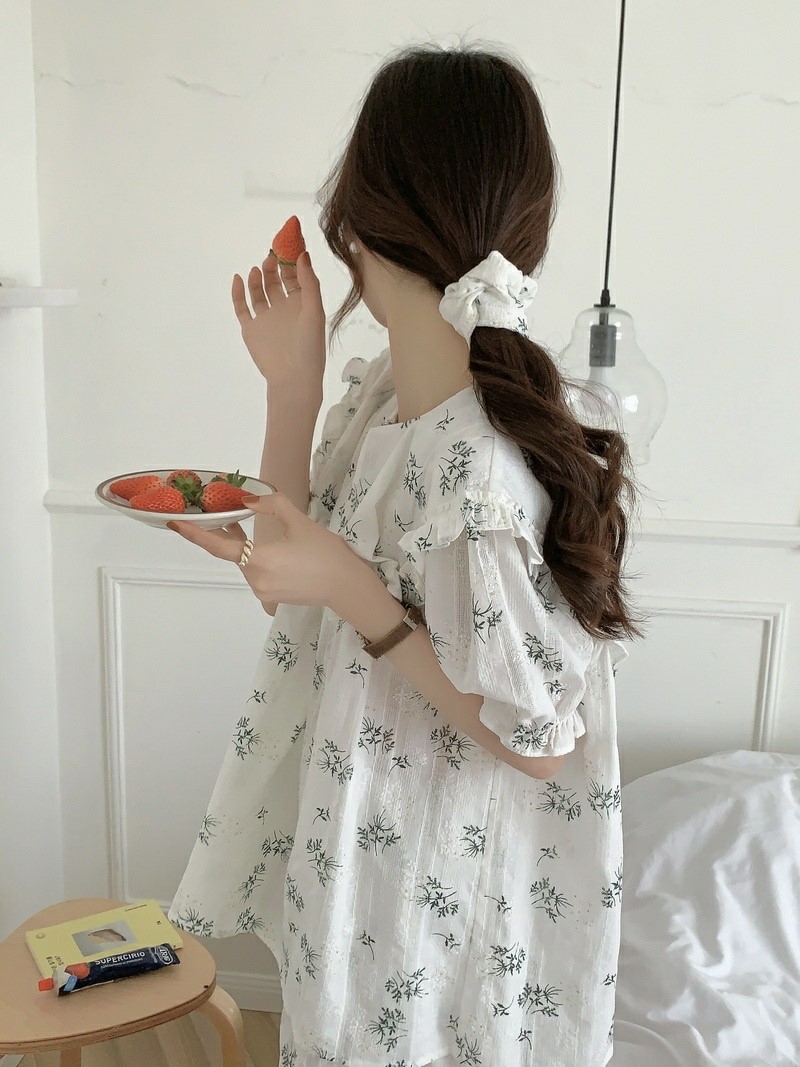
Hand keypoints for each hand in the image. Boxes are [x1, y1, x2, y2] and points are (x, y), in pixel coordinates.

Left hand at [165, 490, 370, 616]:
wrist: (346, 586)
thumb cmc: (325, 553)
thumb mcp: (300, 522)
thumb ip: (272, 506)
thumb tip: (247, 501)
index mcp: (260, 559)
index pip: (218, 546)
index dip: (195, 534)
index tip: (176, 523)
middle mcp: (256, 579)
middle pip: (234, 554)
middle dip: (227, 535)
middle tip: (221, 513)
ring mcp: (263, 591)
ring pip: (246, 563)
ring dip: (245, 547)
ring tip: (247, 527)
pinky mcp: (271, 597)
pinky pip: (257, 573)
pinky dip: (256, 559)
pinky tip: (268, 549)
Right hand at [232, 219, 325, 402]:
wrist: (293, 379)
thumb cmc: (309, 348)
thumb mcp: (314, 312)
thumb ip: (310, 284)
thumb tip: (303, 254)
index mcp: (303, 303)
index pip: (296, 274)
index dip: (292, 257)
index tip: (288, 240)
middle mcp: (284, 307)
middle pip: (276, 279)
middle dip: (274, 265)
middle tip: (272, 254)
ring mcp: (266, 317)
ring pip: (258, 290)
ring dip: (258, 277)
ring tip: (260, 269)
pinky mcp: (251, 328)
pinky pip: (241, 307)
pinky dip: (238, 292)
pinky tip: (239, 279)